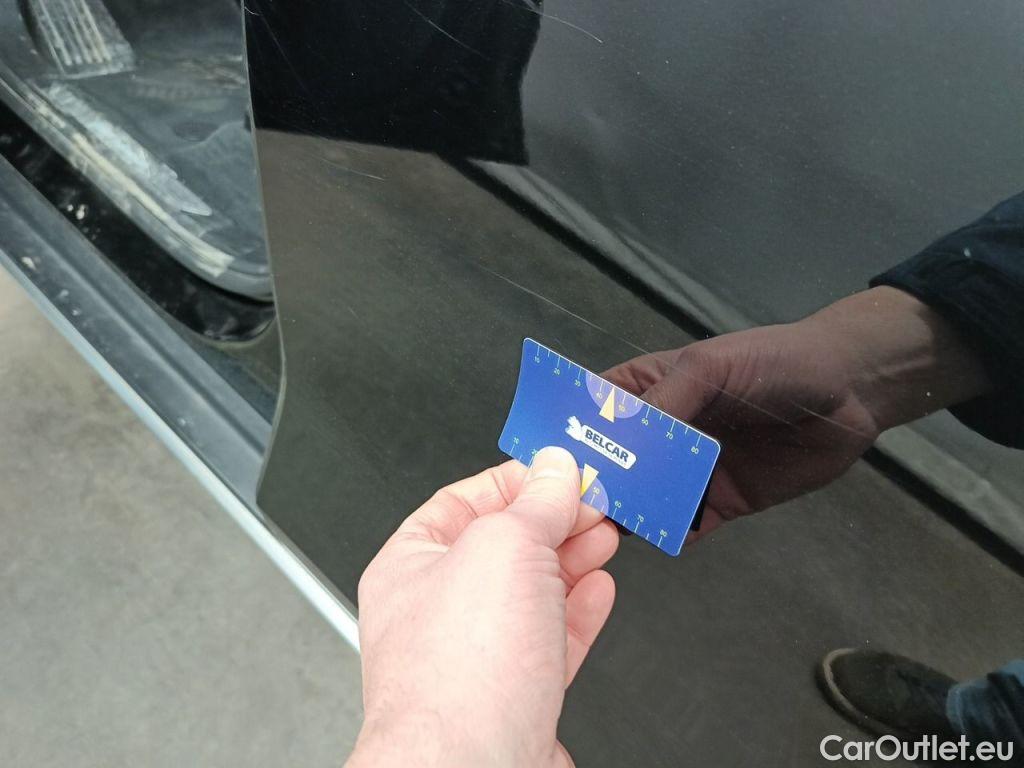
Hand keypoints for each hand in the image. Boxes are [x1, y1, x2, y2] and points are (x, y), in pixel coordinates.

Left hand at [347, 447, 618, 767]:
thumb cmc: (458, 676)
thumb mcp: (505, 548)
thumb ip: (536, 502)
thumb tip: (555, 468)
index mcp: (412, 564)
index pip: (464, 500)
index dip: (516, 478)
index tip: (559, 467)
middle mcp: (438, 610)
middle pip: (504, 546)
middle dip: (553, 518)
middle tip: (596, 499)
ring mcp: (477, 656)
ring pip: (531, 592)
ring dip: (573, 558)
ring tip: (606, 533)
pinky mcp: (515, 695)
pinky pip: (551, 639)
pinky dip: (579, 609)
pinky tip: (599, 589)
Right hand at [604, 287, 990, 537]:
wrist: (851, 391)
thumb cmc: (775, 362)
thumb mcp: (711, 367)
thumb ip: (665, 402)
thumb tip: (616, 444)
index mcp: (648, 392)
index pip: (591, 414)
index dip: (566, 434)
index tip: (539, 460)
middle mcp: (660, 435)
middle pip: (612, 465)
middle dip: (594, 483)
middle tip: (574, 505)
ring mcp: (688, 472)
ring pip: (644, 499)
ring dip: (629, 512)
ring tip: (613, 526)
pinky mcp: (720, 503)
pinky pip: (687, 525)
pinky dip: (673, 535)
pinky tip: (668, 538)